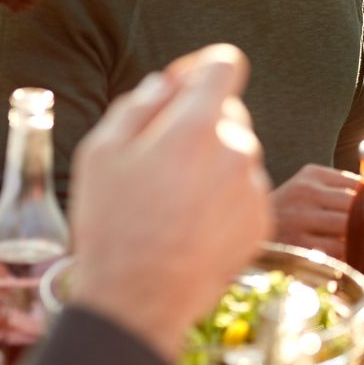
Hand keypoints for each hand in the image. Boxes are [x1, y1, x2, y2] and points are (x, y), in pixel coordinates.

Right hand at [70, 45, 273, 357]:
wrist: (140, 300)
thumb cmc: (113, 225)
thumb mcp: (101, 152)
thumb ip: (139, 105)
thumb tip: (167, 85)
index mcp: (197, 126)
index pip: (224, 64)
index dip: (199, 69)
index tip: (179, 89)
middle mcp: (238, 151)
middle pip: (227, 113)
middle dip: (197, 125)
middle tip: (157, 161)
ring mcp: (255, 188)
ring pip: (235, 155)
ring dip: (209, 165)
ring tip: (170, 203)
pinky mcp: (262, 220)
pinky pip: (243, 191)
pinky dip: (222, 198)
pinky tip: (189, 225)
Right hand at [271, 164, 360, 258]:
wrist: (247, 230)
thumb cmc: (289, 211)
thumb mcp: (308, 188)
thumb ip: (339, 189)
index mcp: (312, 175)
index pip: (359, 184)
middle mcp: (305, 193)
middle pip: (357, 205)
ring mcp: (300, 220)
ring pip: (350, 228)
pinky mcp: (299, 246)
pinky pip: (338, 250)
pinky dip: (351, 254)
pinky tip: (357, 257)